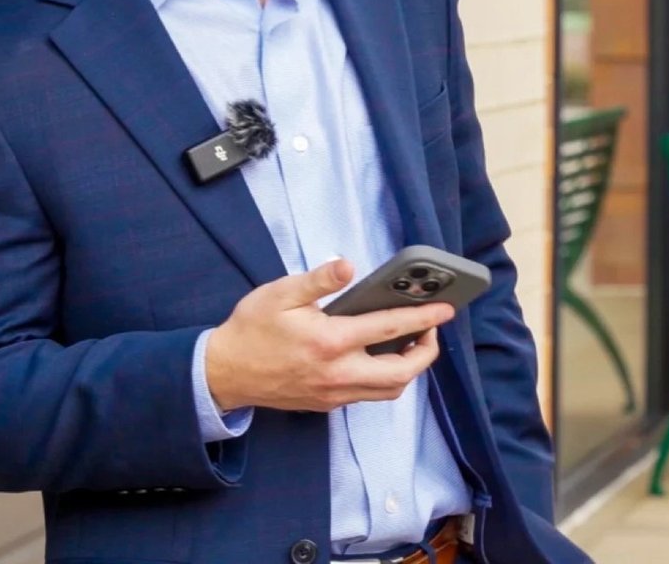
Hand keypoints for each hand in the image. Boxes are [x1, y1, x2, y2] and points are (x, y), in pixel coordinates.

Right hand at [204, 259, 454, 413]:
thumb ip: (319, 280)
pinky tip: (384, 356)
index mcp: (330, 343)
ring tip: (414, 342)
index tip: (446, 310)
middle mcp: (337, 374)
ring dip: (409, 369)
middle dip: (425, 352)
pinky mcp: (326, 403)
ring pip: (388, 390)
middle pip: (400, 373)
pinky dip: (386, 378)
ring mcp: (332, 394)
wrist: (223, 374)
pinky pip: (368, 396)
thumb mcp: (281, 293)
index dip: (423, 318)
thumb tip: (348, 266)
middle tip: (432, 329)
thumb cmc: (252, 328)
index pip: (389, 329)